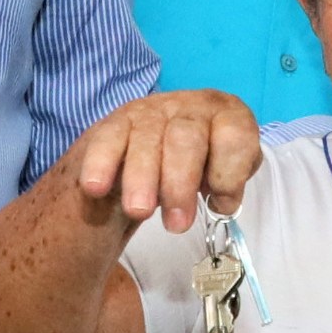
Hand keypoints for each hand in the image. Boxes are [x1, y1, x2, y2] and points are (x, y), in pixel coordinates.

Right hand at [70, 89, 261, 230]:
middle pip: (186, 140)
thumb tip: (222, 203)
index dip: (229, 173)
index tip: (220, 205)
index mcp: (224, 115)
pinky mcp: (115, 122)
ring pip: (146, 141)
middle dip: (180, 184)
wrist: (154, 147)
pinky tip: (96, 188)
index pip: (235, 135)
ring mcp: (149, 111)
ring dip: (143, 179)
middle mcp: (188, 107)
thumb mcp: (221, 173)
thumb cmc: (199, 165)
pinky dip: (101, 164)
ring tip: (140, 212)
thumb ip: (228, 186)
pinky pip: (107, 140)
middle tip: (177, 225)